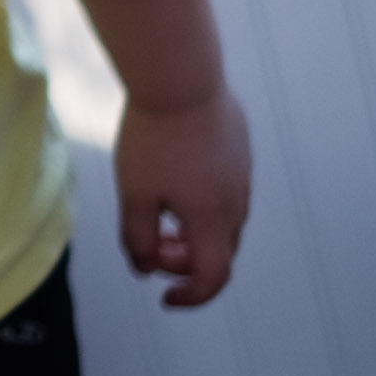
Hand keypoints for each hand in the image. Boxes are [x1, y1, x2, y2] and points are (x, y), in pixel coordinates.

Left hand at [114, 85, 250, 306]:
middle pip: (219, 252)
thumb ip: (137, 238)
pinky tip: (172, 177)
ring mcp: (243, 175)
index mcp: (213, 218)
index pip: (213, 278)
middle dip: (183, 262)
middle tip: (150, 245)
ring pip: (223, 222)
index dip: (190, 297)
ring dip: (192, 232)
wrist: (180, 78)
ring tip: (157, 211)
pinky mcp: (240, 152)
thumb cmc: (153, 136)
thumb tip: (144, 268)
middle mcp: (237, 202)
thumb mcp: (133, 193)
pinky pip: (225, 191)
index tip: (164, 297)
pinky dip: (201, 204)